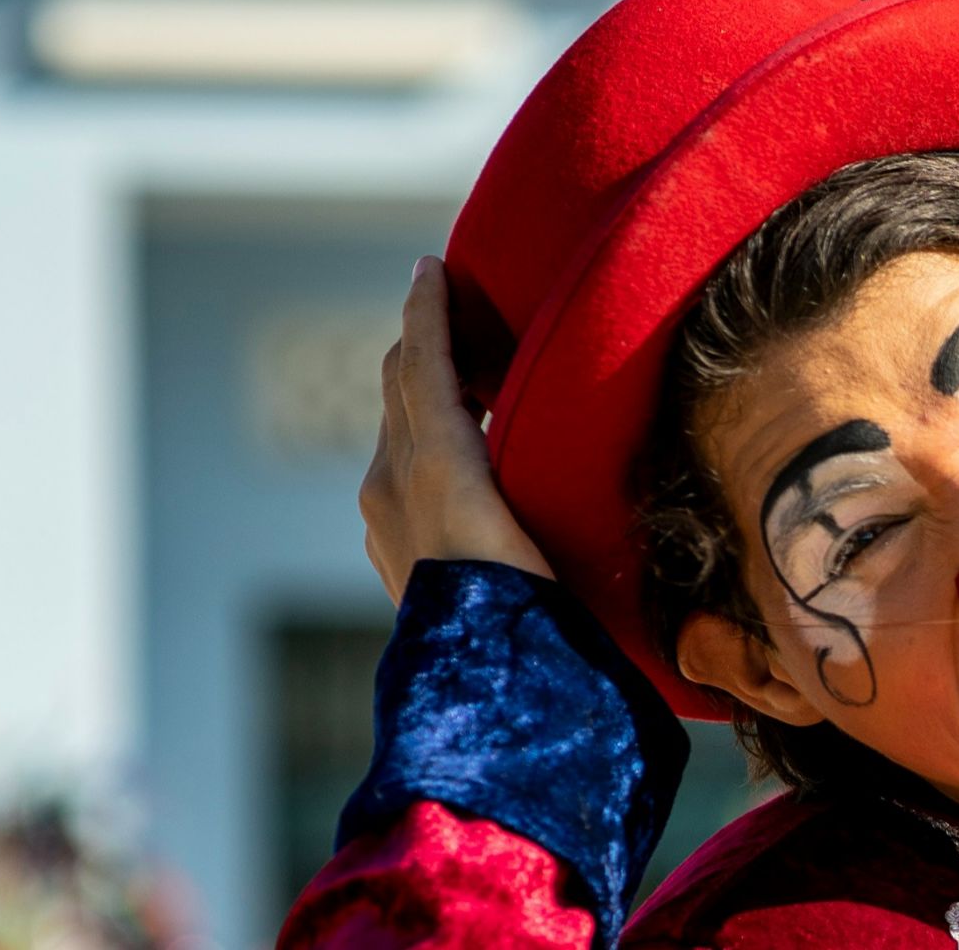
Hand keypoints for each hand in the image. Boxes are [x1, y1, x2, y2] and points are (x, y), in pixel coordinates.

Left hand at [361, 256, 553, 605]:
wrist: (487, 692)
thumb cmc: (538, 603)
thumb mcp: (544, 513)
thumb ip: (542, 454)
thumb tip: (575, 405)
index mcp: (434, 465)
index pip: (420, 363)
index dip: (427, 310)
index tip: (430, 266)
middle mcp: (395, 483)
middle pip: (399, 385)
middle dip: (423, 341)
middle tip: (457, 312)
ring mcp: (384, 520)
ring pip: (397, 428)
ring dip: (424, 391)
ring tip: (469, 381)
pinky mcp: (390, 552)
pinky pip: (399, 469)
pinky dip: (423, 438)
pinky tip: (461, 456)